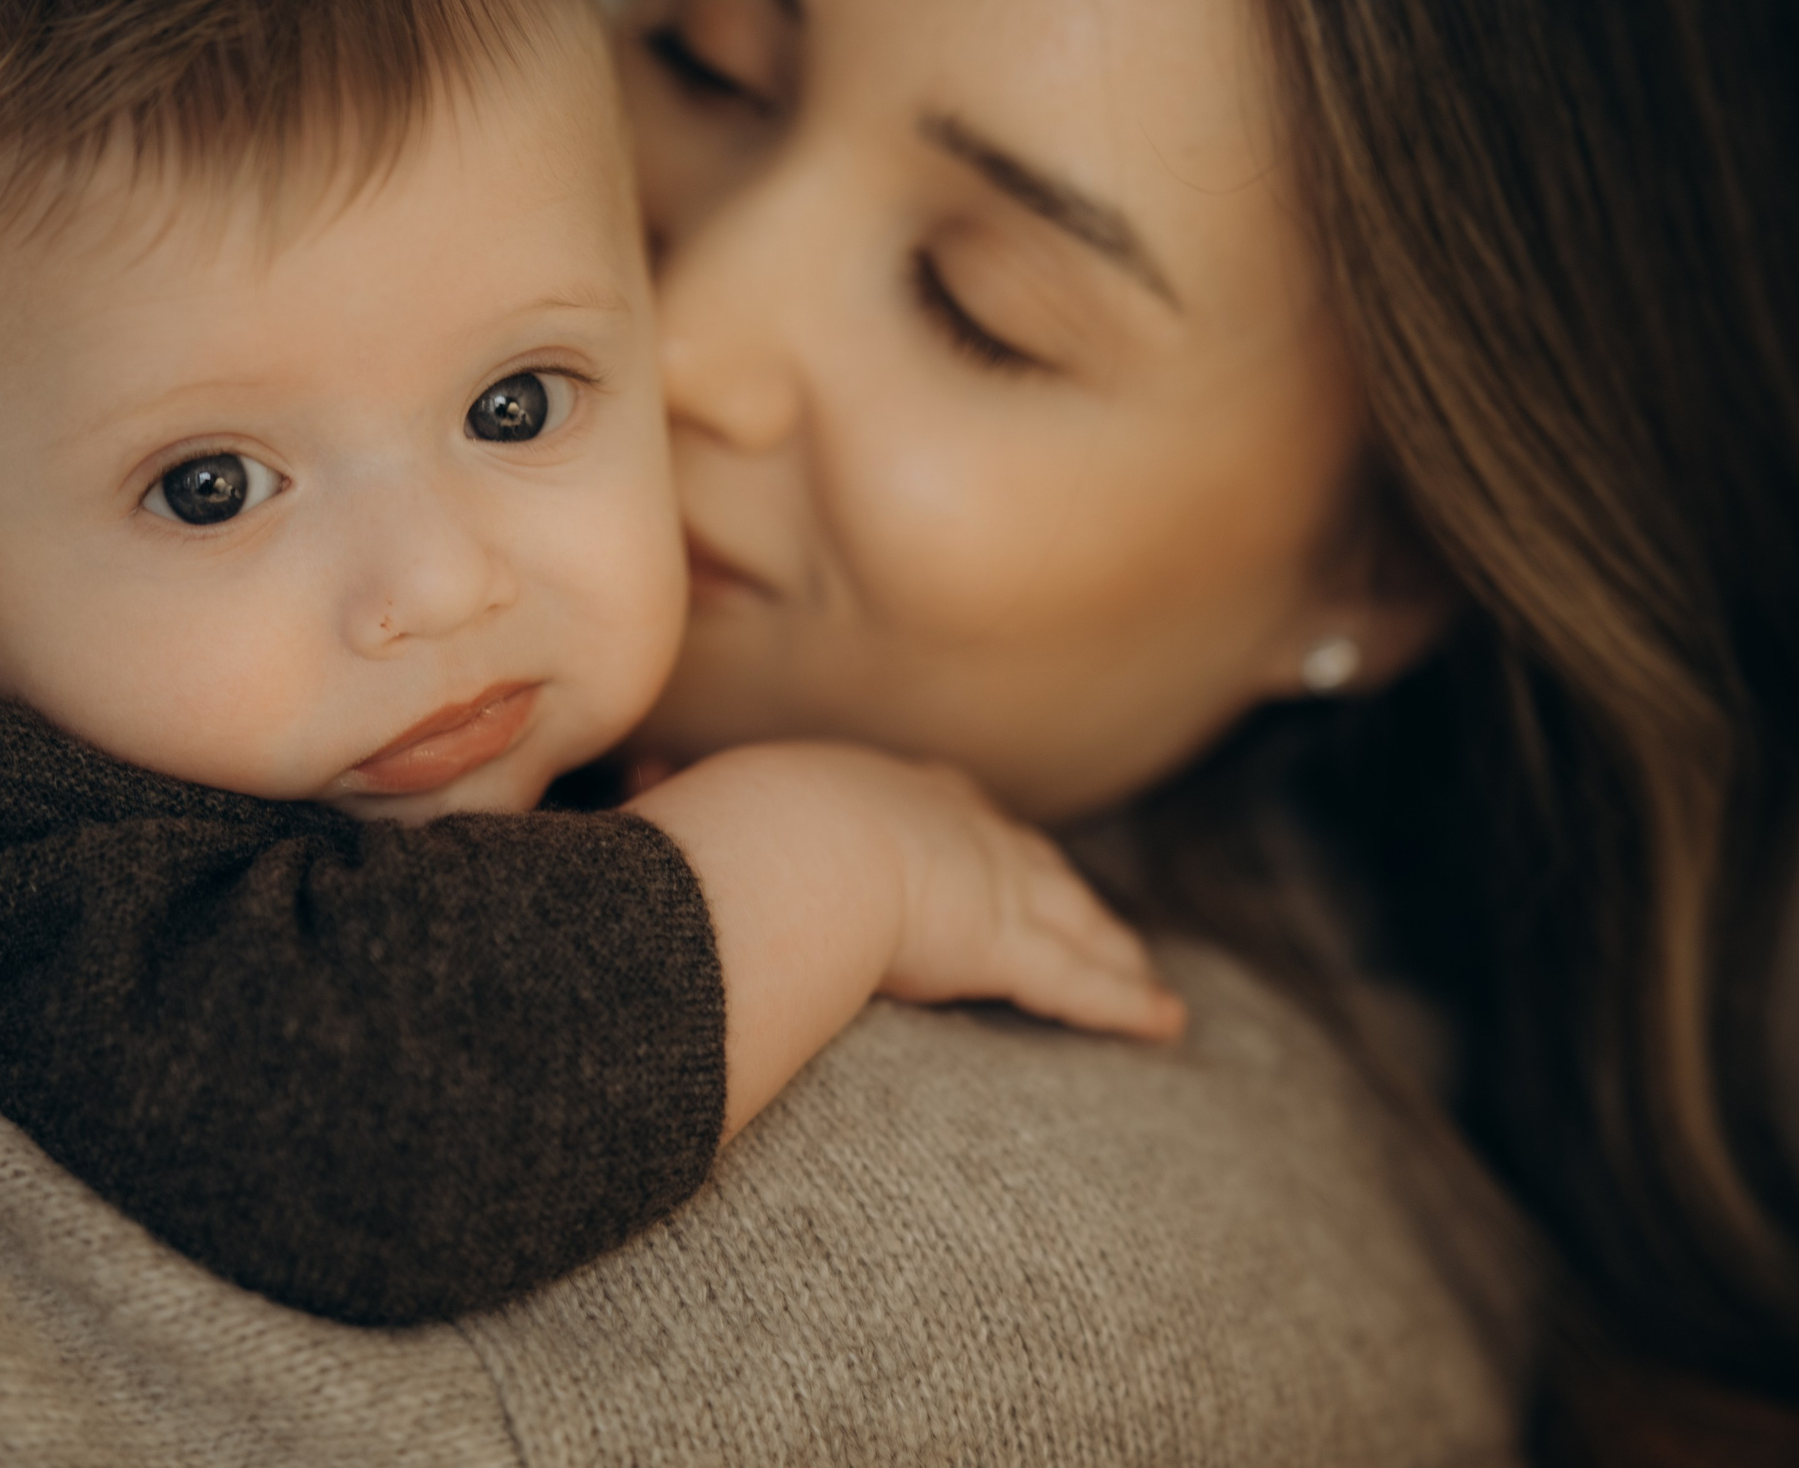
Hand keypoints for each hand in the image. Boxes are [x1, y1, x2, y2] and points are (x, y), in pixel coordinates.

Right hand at [627, 741, 1182, 1143]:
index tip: (977, 834)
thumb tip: (632, 775)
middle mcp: (949, 823)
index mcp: (878, 788)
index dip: (966, 828)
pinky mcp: (1007, 943)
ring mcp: (988, 881)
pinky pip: (1081, 982)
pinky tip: (1166, 1023)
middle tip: (1085, 903)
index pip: (941, 809)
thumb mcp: (704, 800)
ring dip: (1107, 943)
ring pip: (1068, 916)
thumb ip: (677, 796)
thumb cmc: (734, 824)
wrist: (783, 845)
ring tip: (1140, 968)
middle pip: (1021, 855)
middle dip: (1053, 879)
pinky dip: (1125, 1002)